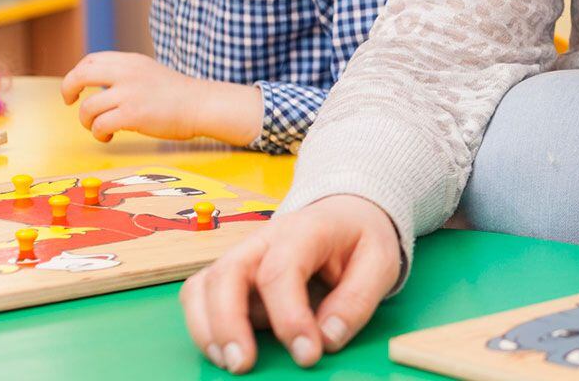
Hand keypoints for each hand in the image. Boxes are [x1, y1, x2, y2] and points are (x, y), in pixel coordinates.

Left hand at [60, 52, 253, 143]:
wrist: (203, 105)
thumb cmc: (179, 95)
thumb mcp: (149, 72)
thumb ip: (126, 74)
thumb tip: (98, 85)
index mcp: (131, 62)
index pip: (91, 60)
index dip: (77, 74)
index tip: (78, 88)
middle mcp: (127, 73)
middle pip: (80, 75)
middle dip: (68, 89)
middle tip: (70, 102)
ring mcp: (129, 94)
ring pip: (88, 108)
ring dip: (86, 121)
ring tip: (98, 128)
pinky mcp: (132, 115)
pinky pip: (100, 125)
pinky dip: (99, 134)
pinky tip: (108, 137)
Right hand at [181, 194, 401, 373]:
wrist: (345, 215)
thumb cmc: (359, 239)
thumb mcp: (379, 262)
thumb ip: (357, 300)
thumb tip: (327, 338)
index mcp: (306, 229)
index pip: (283, 270)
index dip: (289, 316)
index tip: (306, 354)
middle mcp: (264, 239)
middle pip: (229, 273)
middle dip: (229, 323)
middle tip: (244, 365)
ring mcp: (242, 255)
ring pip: (204, 285)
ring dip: (208, 328)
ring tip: (230, 363)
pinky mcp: (230, 273)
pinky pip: (199, 296)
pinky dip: (202, 324)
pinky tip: (223, 351)